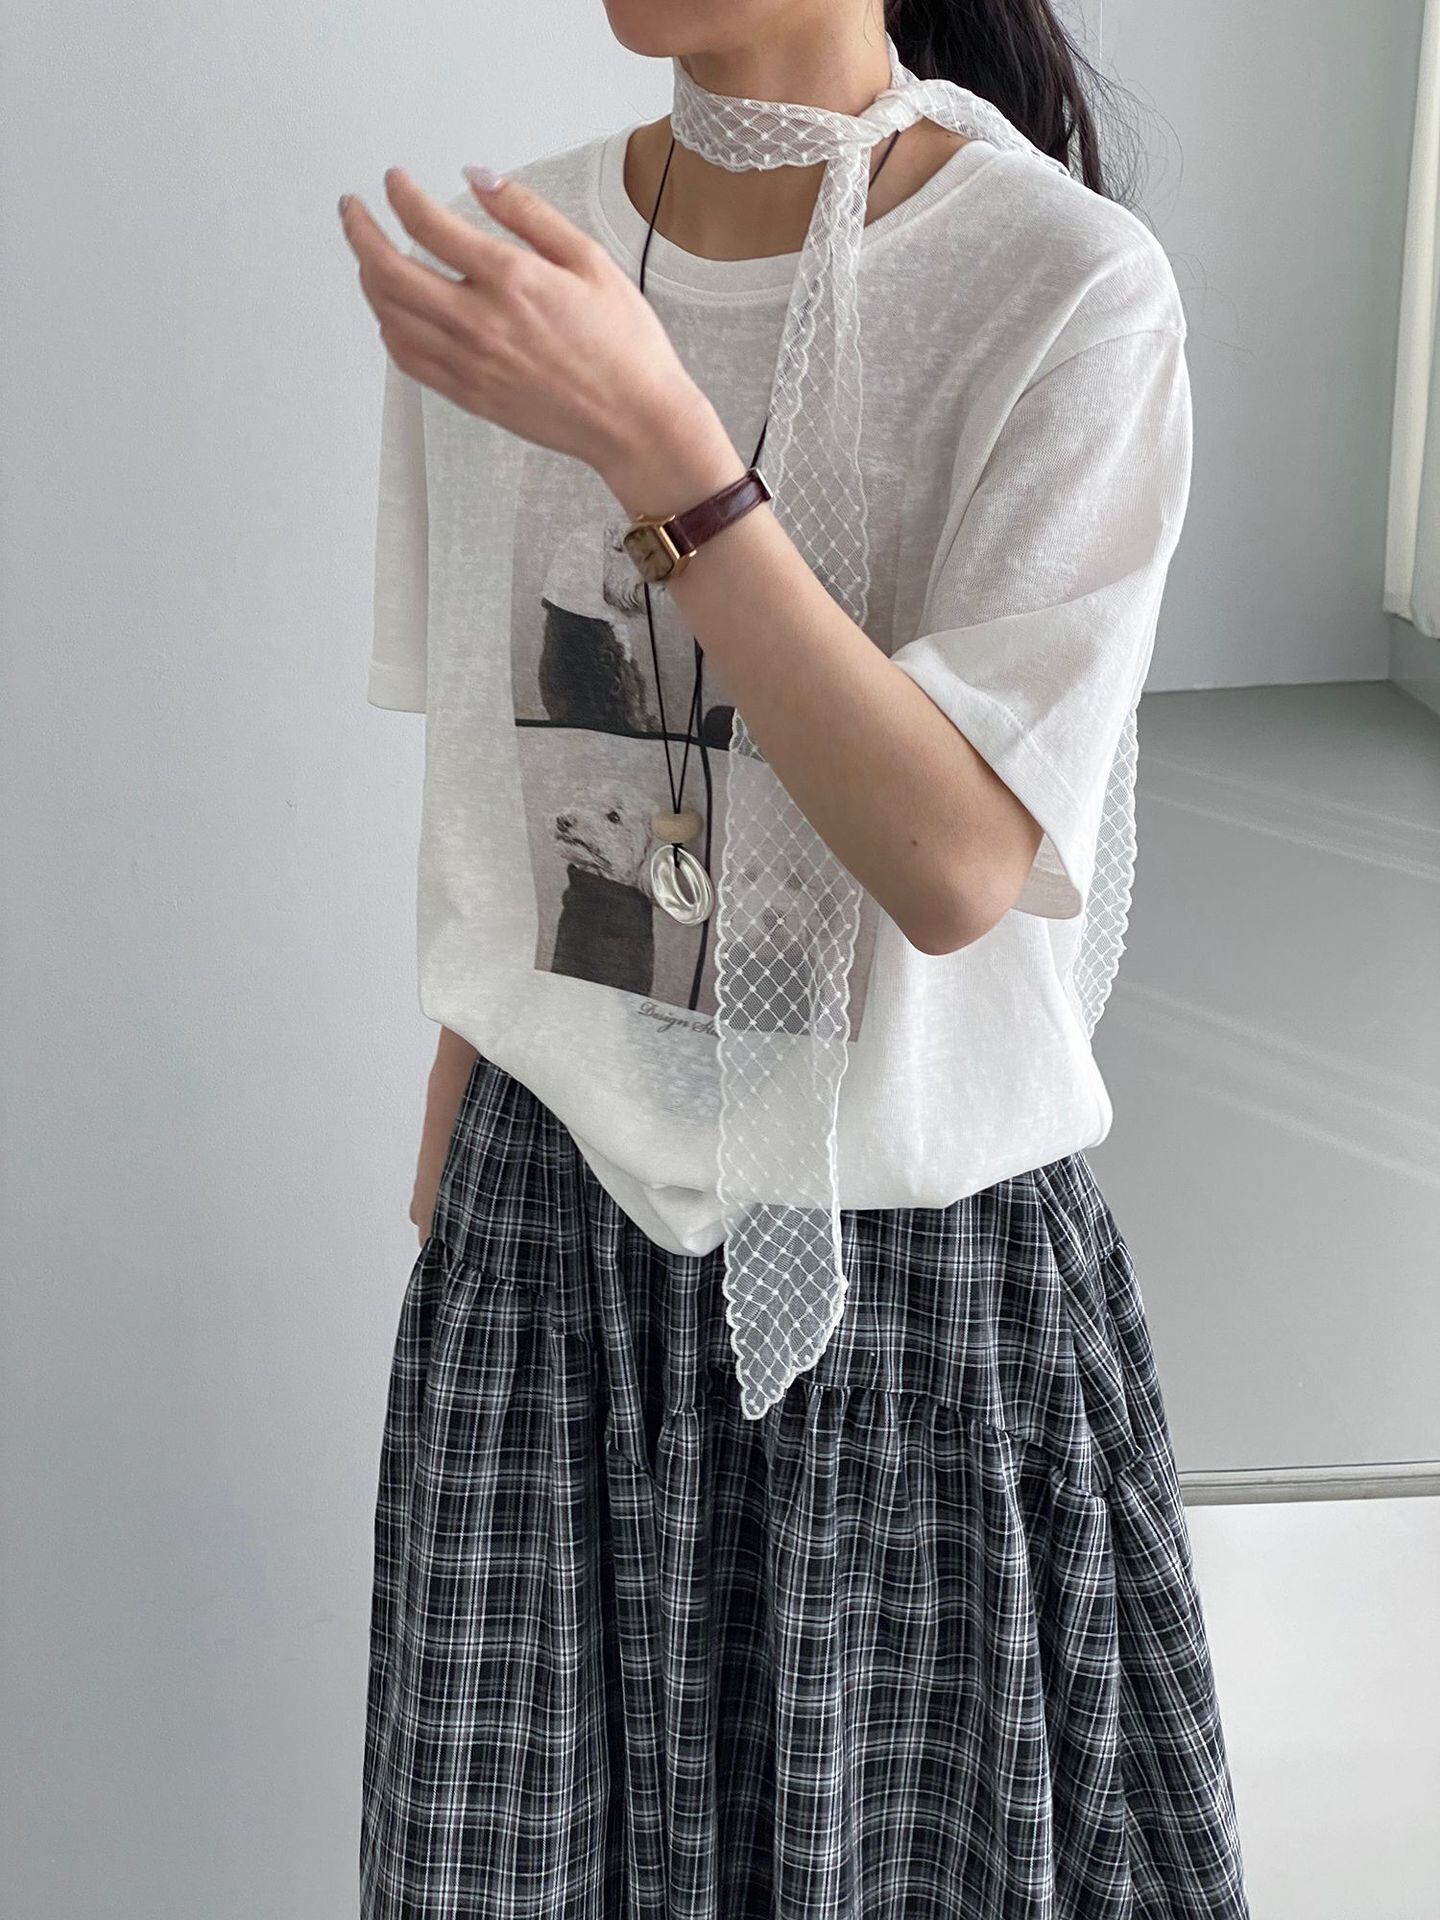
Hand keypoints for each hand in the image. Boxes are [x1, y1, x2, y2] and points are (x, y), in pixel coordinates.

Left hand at [338, 165, 734, 506]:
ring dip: (368, 279)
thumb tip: (478, 177)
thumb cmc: (624, 344)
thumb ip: (527, 214)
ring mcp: (469, 363)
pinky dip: (389, 329)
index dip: (400, 195)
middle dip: (360, 232)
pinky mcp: (469, 395)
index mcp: (511, 279)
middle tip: (352, 210)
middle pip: (388, 271)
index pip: (428, 225)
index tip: (393, 181)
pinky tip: (392, 312)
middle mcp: (480, 321)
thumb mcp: (588, 260)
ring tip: (369, 256)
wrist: (634, 421)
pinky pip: (408, 358)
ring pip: (389, 316)